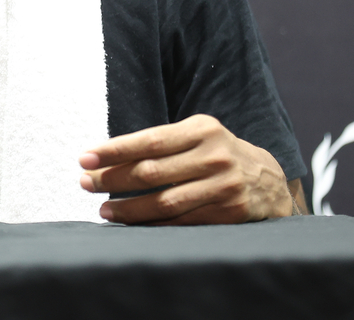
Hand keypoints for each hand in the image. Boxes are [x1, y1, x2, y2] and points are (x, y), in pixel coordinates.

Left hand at [78, 114, 297, 224]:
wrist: (268, 179)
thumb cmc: (216, 153)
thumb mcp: (195, 135)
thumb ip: (160, 143)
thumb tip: (108, 158)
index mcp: (201, 129)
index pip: (148, 141)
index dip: (114, 151)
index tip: (85, 158)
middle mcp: (214, 156)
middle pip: (152, 172)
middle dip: (113, 179)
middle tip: (85, 183)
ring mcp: (224, 186)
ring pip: (165, 201)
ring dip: (129, 208)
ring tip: (104, 210)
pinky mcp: (229, 212)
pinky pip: (182, 221)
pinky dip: (153, 224)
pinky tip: (132, 223)